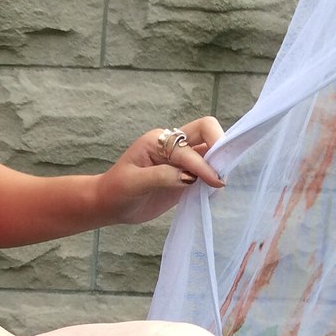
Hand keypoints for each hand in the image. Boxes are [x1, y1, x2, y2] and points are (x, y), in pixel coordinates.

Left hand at [95, 117, 225, 225]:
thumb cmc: (116, 190)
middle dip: (220, 146)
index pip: (188, 148)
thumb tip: (190, 177)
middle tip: (225, 171)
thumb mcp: (134, 182)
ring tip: (224, 181)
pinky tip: (216, 190)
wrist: (109, 205)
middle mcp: (172, 145)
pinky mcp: (185, 177)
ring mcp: (181, 160)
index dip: (202, 164)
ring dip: (220, 162)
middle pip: (205, 131)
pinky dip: (215, 176)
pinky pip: (207, 171)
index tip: (215, 181)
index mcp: (158, 140)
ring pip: (210, 150)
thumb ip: (161, 176)